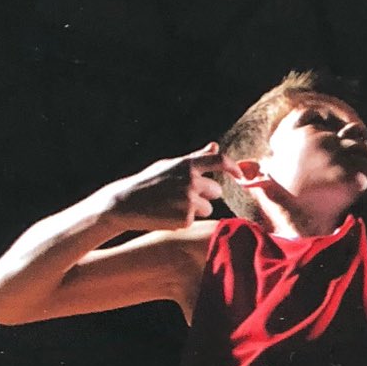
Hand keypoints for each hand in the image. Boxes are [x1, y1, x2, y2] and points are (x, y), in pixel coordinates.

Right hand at [104, 144, 223, 230]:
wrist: (126, 203)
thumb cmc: (149, 182)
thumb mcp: (170, 165)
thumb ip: (195, 158)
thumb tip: (215, 145)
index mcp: (187, 165)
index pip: (220, 161)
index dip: (234, 168)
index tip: (240, 175)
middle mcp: (191, 181)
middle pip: (217, 191)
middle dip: (205, 195)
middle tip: (182, 196)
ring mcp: (189, 201)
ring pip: (208, 208)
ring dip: (196, 209)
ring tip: (173, 205)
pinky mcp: (186, 219)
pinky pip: (196, 220)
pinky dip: (185, 220)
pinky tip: (168, 215)